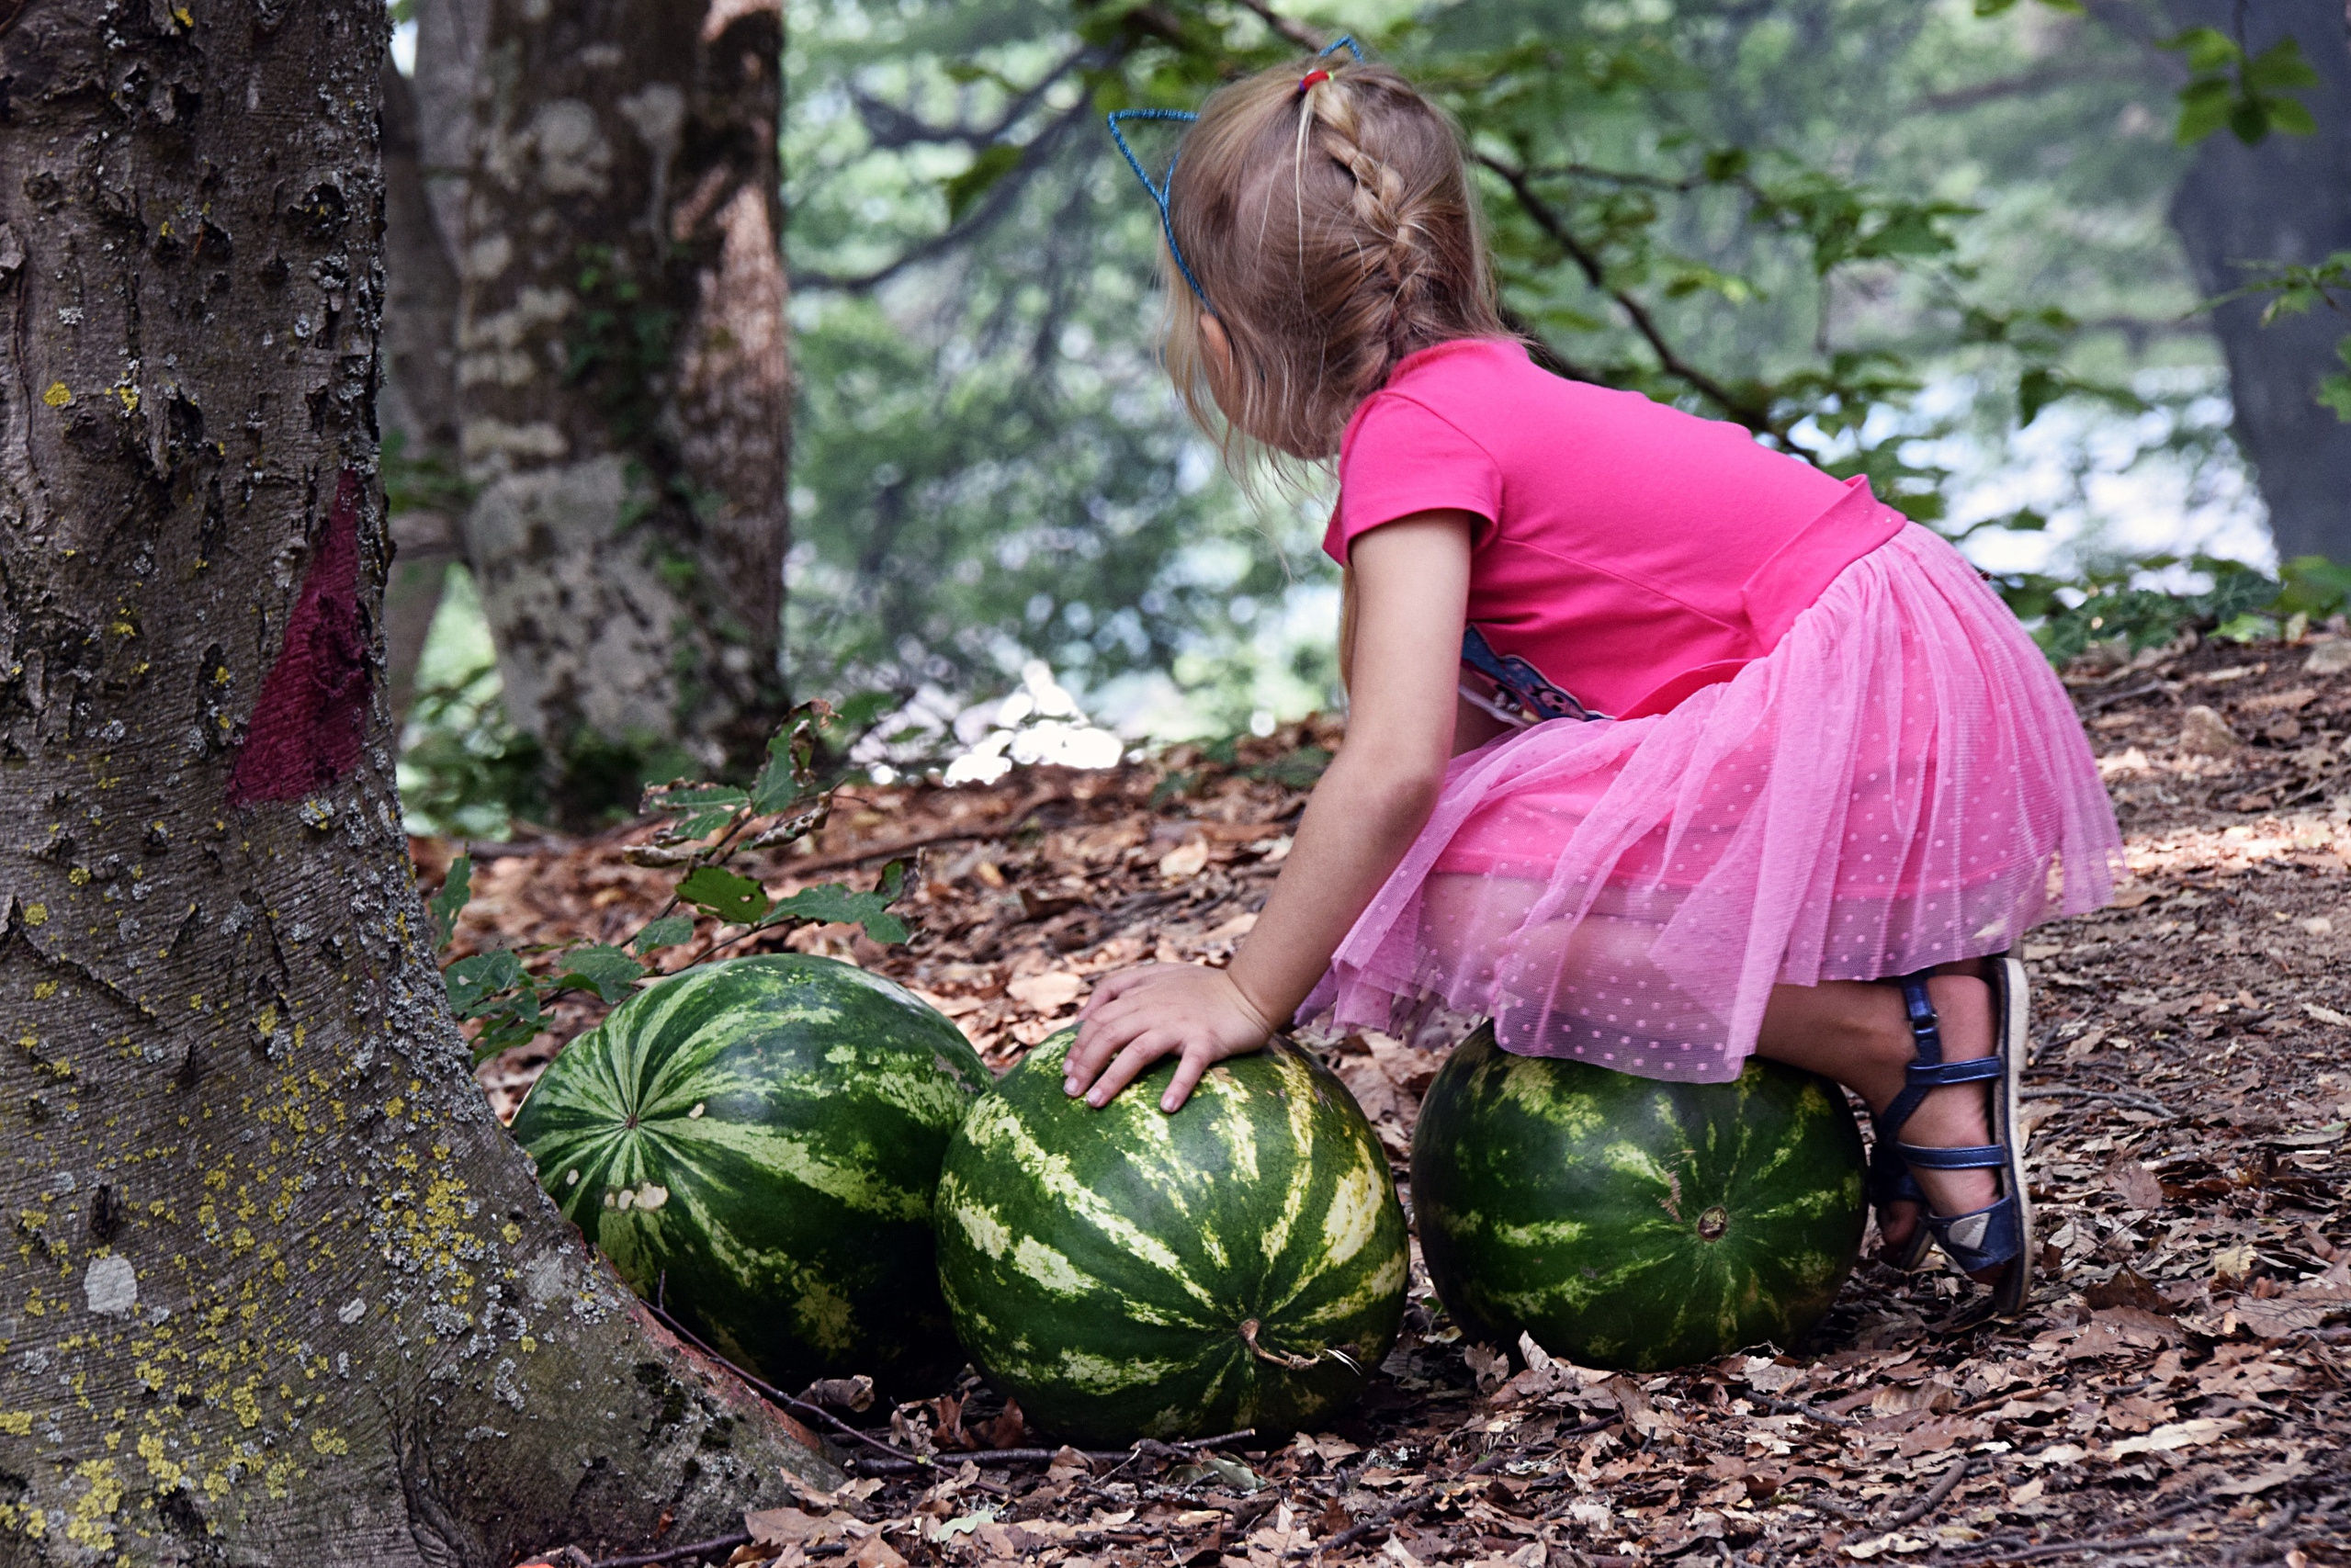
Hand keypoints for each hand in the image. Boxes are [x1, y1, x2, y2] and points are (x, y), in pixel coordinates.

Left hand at [1065, 964, 1276, 1112]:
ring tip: (1094, 1102)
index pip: (1099, 1018)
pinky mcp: (1207, 1040)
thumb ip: (1122, 987)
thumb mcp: (1159, 975)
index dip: (1078, 1044)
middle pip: (1109, 1034)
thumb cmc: (1204, 987)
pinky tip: (1165, 1108)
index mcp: (1143, 993)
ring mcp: (1181, 1024)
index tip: (1067, 1070)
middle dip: (1085, 1065)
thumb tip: (1084, 1015)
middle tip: (1071, 1093)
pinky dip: (1177, 1086)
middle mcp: (1156, 1007)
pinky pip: (1189, 1065)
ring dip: (1113, 1078)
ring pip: (1137, 1051)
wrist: (1250, 989)